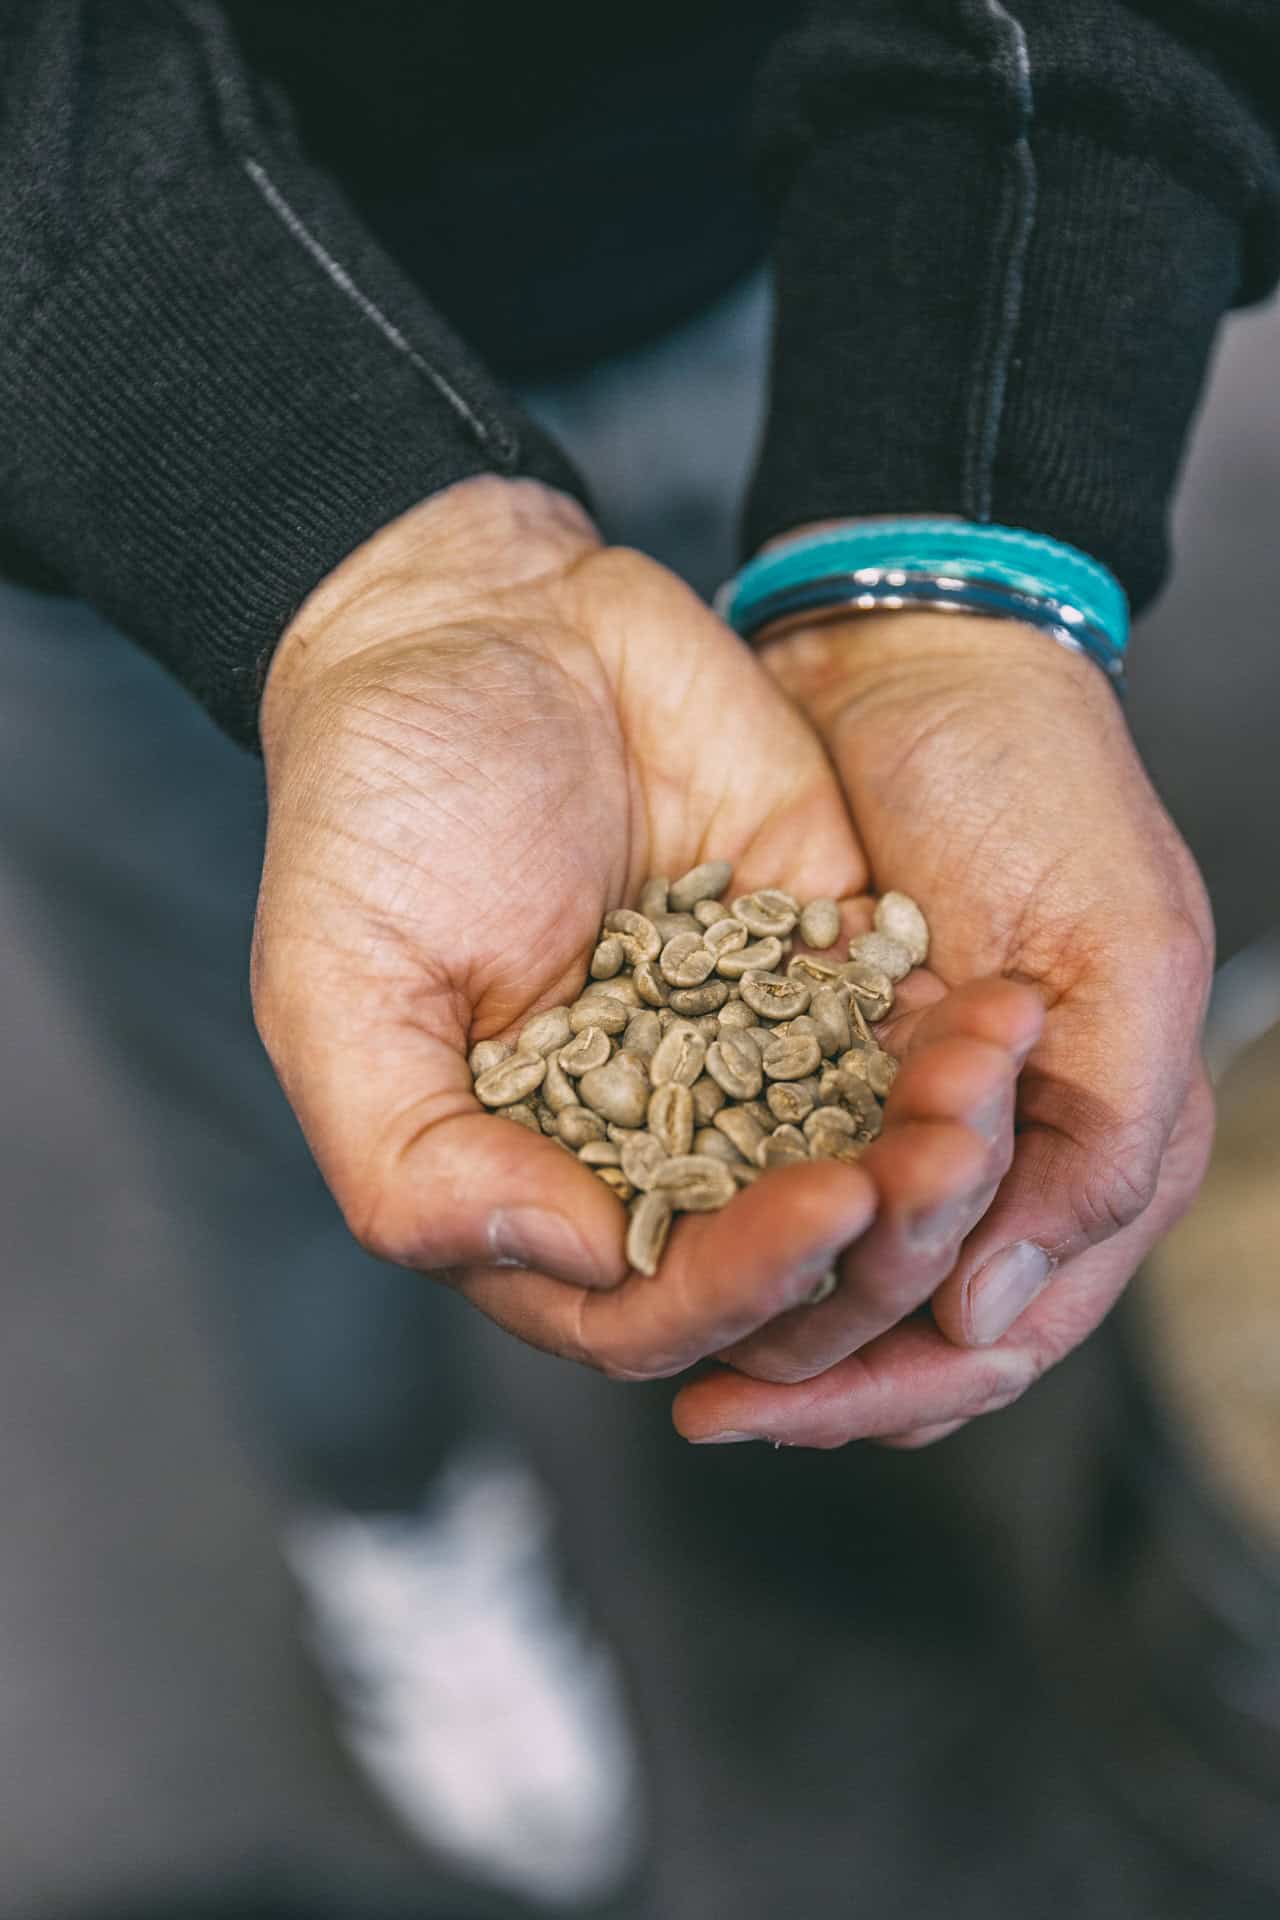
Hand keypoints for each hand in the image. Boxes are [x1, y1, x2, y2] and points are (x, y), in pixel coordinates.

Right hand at [253, 479, 1028, 1386]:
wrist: (476, 625)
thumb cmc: (375, 809)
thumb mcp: (338, 993)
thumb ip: (418, 1163)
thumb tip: (579, 1263)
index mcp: (530, 1180)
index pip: (648, 1305)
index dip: (739, 1291)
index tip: (817, 1216)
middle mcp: (650, 1137)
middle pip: (782, 1261)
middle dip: (871, 1244)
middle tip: (937, 1175)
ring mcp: (745, 1048)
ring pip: (866, 1160)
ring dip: (939, 1156)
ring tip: (982, 1099)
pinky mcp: (818, 954)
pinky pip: (904, 1029)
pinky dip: (960, 1043)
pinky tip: (1004, 1016)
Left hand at [673, 611, 1213, 1448]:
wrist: (924, 658)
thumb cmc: (1044, 785)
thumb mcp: (1126, 951)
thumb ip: (1103, 1141)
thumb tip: (995, 1312)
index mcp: (1104, 1149)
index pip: (1000, 1329)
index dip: (890, 1379)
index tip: (772, 1401)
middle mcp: (1006, 1155)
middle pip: (900, 1321)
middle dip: (806, 1350)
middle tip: (703, 1379)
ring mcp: (907, 1113)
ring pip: (829, 1267)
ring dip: (759, 1295)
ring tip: (667, 1321)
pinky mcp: (819, 1060)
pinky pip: (767, 1172)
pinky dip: (720, 1217)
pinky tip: (647, 1244)